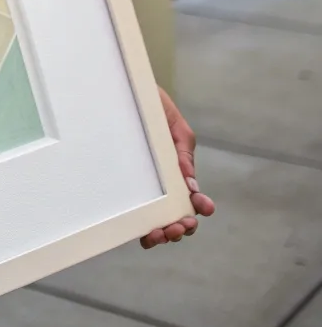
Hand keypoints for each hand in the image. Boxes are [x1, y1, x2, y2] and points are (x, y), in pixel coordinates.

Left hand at [140, 87, 215, 248]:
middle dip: (182, 227)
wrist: (123, 92)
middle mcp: (162, 182)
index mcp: (177, 168)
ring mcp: (144, 187)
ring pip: (156, 219)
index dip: (199, 206)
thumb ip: (184, 152)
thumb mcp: (173, 124)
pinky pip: (134, 213)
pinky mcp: (124, 187)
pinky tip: (144, 233)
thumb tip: (191, 186)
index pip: (191, 195)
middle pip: (176, 214)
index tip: (203, 208)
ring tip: (161, 234)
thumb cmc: (150, 105)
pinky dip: (142, 227)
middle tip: (177, 227)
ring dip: (163, 233)